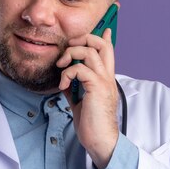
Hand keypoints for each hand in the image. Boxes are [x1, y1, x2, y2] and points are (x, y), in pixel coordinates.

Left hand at [57, 27, 118, 168]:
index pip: (108, 50)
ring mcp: (104, 81)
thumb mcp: (80, 101)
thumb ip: (75, 87)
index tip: (105, 28)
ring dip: (71, 54)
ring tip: (61, 66)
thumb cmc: (92, 124)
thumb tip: (65, 79)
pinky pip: (80, 69)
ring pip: (90, 51)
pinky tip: (62, 85)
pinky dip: (67, 73)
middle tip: (68, 48)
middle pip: (101, 43)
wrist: (100, 140)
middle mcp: (107, 76)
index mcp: (105, 78)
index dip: (105, 36)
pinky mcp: (97, 87)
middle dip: (82, 39)